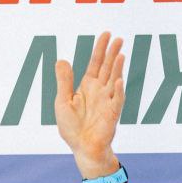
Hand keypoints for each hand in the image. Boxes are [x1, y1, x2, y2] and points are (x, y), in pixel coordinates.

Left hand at [54, 31, 123, 178]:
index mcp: (88, 86)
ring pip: (114, 80)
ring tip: (120, 53)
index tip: (106, 34)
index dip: (100, 49)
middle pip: (108, 68)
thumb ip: (64, 81)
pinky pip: (117, 100)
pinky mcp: (112, 114)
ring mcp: (107, 101)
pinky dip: (118, 91)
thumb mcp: (63, 102)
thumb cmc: (72, 127)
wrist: (82, 148)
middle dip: (112, 53)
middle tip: (118, 39)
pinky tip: (118, 81)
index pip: (96, 63)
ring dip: (117, 68)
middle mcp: (100, 91)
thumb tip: (61, 59)